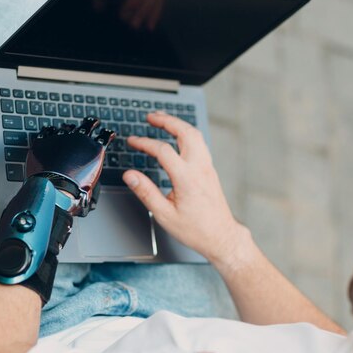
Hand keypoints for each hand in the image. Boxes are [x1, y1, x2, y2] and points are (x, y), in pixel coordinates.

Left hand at [27, 117, 114, 215]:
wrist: (54, 190)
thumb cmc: (74, 190)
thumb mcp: (91, 179)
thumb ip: (91, 167)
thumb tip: (86, 169)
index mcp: (94, 148)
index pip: (105, 135)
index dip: (107, 133)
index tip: (107, 132)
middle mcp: (79, 139)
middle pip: (88, 124)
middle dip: (92, 123)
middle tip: (93, 122)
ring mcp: (61, 138)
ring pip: (68, 127)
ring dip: (70, 128)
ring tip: (69, 128)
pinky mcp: (44, 141)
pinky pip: (47, 130)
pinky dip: (50, 131)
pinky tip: (50, 130)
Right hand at [122, 112, 251, 264]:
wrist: (221, 236)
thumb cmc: (196, 229)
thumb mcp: (165, 215)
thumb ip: (146, 192)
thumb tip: (131, 176)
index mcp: (187, 178)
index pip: (163, 150)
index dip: (144, 142)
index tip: (132, 141)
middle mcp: (200, 168)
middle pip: (185, 132)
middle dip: (167, 120)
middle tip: (151, 116)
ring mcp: (207, 167)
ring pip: (195, 135)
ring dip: (178, 124)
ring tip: (163, 120)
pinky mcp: (210, 170)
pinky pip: (200, 143)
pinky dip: (187, 133)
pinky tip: (179, 136)